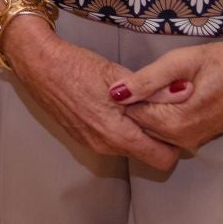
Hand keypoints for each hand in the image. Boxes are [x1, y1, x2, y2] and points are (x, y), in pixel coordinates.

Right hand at [4, 17, 183, 170]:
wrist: (37, 64)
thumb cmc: (75, 66)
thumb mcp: (117, 74)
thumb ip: (154, 89)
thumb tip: (185, 92)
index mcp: (117, 133)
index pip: (162, 159)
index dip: (174, 142)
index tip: (174, 121)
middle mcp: (105, 145)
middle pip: (146, 155)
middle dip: (157, 138)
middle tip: (158, 111)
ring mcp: (91, 143)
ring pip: (128, 147)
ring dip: (137, 132)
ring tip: (136, 105)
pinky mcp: (81, 136)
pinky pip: (111, 141)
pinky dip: (119, 129)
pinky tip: (114, 106)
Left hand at [116, 31, 222, 151]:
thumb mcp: (182, 61)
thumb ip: (147, 79)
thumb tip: (115, 93)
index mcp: (176, 123)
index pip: (132, 115)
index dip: (125, 94)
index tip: (126, 75)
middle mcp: (184, 139)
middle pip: (142, 123)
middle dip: (136, 101)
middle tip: (141, 75)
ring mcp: (194, 139)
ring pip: (155, 126)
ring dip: (150, 105)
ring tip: (156, 79)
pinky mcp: (202, 134)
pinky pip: (170, 127)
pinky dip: (163, 110)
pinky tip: (170, 89)